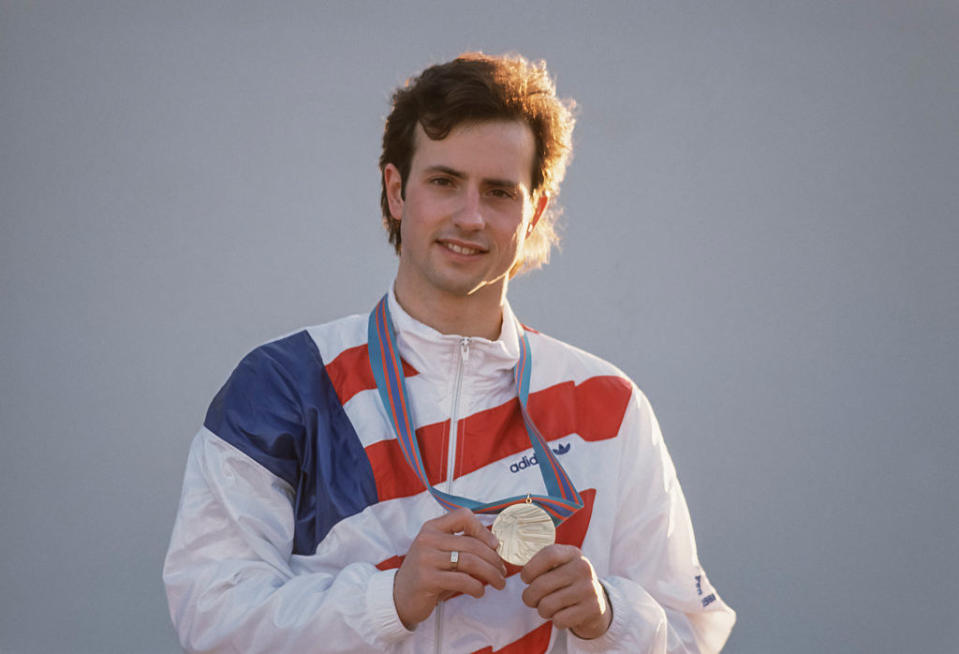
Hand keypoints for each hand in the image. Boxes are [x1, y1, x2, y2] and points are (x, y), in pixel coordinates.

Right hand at [393, 508, 507, 628]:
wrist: (399, 596)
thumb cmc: (426, 574)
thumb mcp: (440, 553)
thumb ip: (461, 545)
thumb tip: (495, 546)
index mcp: (432, 528)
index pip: (463, 516)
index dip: (483, 530)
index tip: (495, 545)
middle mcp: (427, 539)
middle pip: (472, 544)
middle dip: (493, 559)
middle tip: (502, 571)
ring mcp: (426, 558)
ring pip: (470, 561)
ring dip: (490, 574)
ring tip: (498, 583)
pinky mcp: (427, 579)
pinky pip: (462, 580)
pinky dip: (477, 587)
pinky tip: (479, 592)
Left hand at [520, 544, 611, 639]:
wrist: (597, 603)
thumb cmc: (568, 583)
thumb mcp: (560, 566)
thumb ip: (543, 565)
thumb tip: (523, 575)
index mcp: (573, 553)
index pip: (548, 555)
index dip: (530, 569)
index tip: (526, 579)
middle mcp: (583, 568)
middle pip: (541, 584)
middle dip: (529, 596)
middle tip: (531, 599)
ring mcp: (589, 588)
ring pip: (547, 605)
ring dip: (542, 610)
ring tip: (549, 607)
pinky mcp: (593, 608)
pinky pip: (559, 620)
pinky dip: (556, 621)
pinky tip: (563, 614)